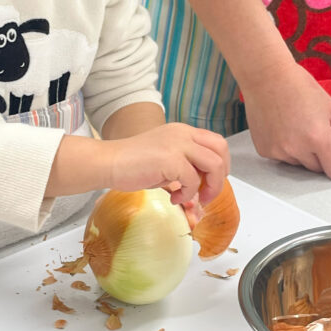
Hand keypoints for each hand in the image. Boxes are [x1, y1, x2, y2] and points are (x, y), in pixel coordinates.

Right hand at [106, 122, 229, 203]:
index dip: (220, 164)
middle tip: (209, 193)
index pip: (216, 142)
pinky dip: (187, 195)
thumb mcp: (166, 159)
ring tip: (196, 199)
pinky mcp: (170, 159)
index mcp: (183, 131)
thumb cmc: (132, 164)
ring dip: (210, 187)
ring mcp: (177, 144)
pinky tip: (173, 198)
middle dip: (221, 175)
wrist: (109, 162)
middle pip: (221, 149)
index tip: (210, 183)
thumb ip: (186, 165)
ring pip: (214, 164)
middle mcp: (183, 133)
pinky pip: (193, 181)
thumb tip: (204, 185)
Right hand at [242, 63, 330, 179]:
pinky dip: (286, 149)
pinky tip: (283, 128)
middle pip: (318, 169)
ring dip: (302, 153)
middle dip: (321, 155)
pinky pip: (282, 158)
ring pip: (299, 164)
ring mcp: (278, 152)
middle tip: (315, 130)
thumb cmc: (298, 86)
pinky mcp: (264, 151)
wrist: (265, 76)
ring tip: (296, 126)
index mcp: (318, 139)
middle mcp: (297, 150)